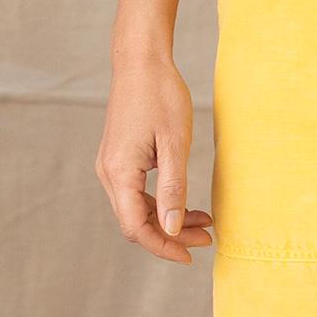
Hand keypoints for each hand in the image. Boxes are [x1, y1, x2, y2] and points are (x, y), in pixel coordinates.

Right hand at [95, 53, 212, 263]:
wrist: (141, 61)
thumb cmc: (160, 96)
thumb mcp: (174, 143)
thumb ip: (173, 188)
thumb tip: (171, 229)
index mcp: (119, 173)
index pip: (136, 228)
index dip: (163, 246)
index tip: (191, 255)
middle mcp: (109, 174)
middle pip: (136, 222)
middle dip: (171, 235)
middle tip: (207, 237)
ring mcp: (112, 166)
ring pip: (138, 209)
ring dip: (168, 219)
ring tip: (204, 220)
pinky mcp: (120, 158)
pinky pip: (138, 192)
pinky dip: (162, 201)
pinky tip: (186, 201)